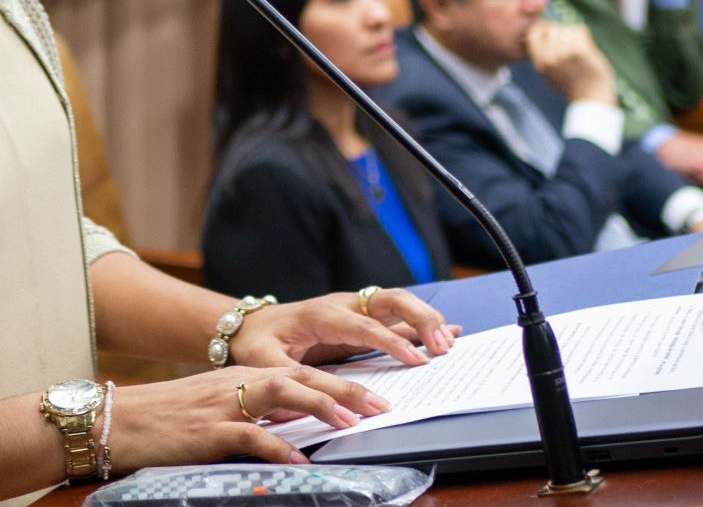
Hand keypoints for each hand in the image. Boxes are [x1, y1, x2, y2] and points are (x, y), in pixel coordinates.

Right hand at [106, 364, 387, 468]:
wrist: (118, 420)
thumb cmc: (168, 419)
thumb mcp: (218, 407)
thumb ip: (256, 411)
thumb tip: (295, 423)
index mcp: (242, 376)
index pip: (301, 371)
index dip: (341, 381)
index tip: (374, 394)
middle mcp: (237, 383)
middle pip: (301, 376)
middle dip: (344, 389)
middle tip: (381, 404)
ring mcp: (222, 405)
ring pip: (280, 395)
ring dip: (318, 405)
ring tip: (350, 421)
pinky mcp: (206, 431)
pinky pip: (248, 436)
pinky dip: (276, 446)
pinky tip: (298, 459)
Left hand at [231, 287, 458, 368]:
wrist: (251, 325)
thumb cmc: (258, 342)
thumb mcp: (265, 363)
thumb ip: (291, 379)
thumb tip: (316, 402)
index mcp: (321, 314)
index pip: (364, 325)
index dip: (392, 341)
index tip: (416, 359)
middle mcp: (342, 305)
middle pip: (389, 300)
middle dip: (421, 319)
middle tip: (443, 347)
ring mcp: (354, 308)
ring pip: (398, 303)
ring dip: (426, 319)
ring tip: (450, 342)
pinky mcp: (361, 318)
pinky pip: (396, 316)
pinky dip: (422, 322)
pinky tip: (447, 331)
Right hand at [527, 20, 616, 106]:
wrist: (591, 98)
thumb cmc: (571, 86)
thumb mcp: (548, 75)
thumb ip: (540, 57)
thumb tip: (529, 36)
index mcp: (539, 63)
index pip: (533, 33)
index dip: (543, 30)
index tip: (553, 35)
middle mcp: (549, 58)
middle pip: (552, 29)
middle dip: (561, 33)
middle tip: (570, 44)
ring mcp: (564, 54)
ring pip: (567, 29)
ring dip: (574, 36)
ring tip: (578, 49)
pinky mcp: (580, 52)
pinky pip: (579, 31)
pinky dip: (585, 37)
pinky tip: (587, 49)